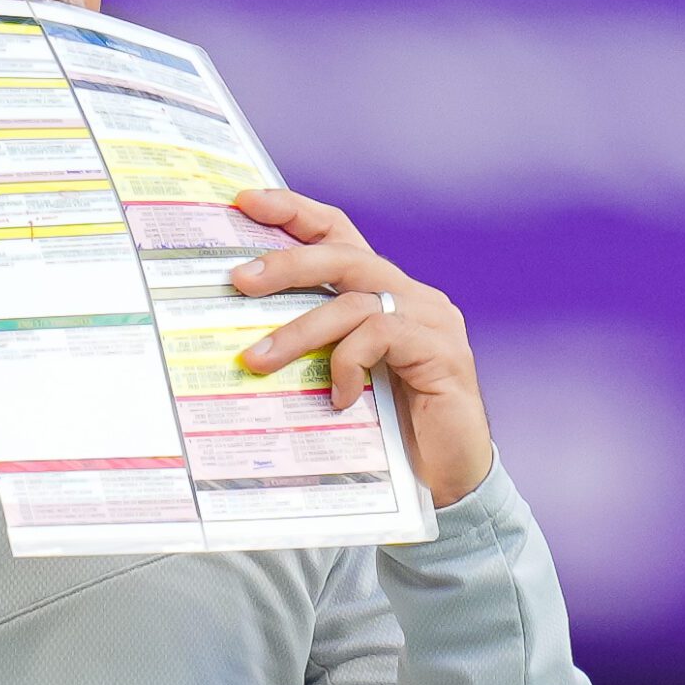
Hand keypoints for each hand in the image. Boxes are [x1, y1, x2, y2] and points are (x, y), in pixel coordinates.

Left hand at [231, 187, 492, 505]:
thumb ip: (310, 351)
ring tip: (256, 361)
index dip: (295, 212)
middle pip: (344, 256)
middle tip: (238, 280)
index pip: (339, 235)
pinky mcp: (442, 353)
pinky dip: (347, 363)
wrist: (448, 484)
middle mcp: (412, 297)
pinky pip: (380, 337)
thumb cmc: (387, 433)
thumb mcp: (338, 381)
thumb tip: (237, 342)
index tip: (245, 200)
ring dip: (299, 331)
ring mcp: (432, 321)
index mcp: (384, 295)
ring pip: (355, 302)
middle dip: (286, 264)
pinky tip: (335, 398)